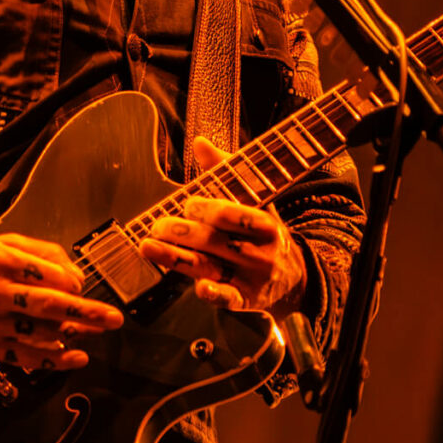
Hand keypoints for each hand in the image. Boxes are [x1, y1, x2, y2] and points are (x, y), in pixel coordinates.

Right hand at [0, 234, 124, 372]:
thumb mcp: (3, 243)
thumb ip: (43, 253)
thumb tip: (77, 275)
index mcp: (2, 260)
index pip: (53, 275)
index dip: (74, 283)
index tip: (81, 286)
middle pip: (51, 305)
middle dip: (87, 313)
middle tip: (115, 319)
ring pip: (41, 333)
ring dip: (72, 336)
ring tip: (92, 334)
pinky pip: (26, 356)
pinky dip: (55, 361)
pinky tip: (76, 358)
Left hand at [139, 136, 308, 312]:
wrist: (295, 276)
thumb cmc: (264, 231)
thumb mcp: (255, 200)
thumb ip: (227, 171)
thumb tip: (200, 142)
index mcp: (265, 223)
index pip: (229, 214)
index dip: (204, 208)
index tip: (187, 204)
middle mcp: (260, 252)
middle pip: (213, 241)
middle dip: (181, 231)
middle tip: (158, 224)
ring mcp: (252, 278)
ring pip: (209, 267)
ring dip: (175, 257)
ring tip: (147, 246)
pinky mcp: (244, 300)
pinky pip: (228, 299)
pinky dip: (214, 293)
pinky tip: (199, 286)